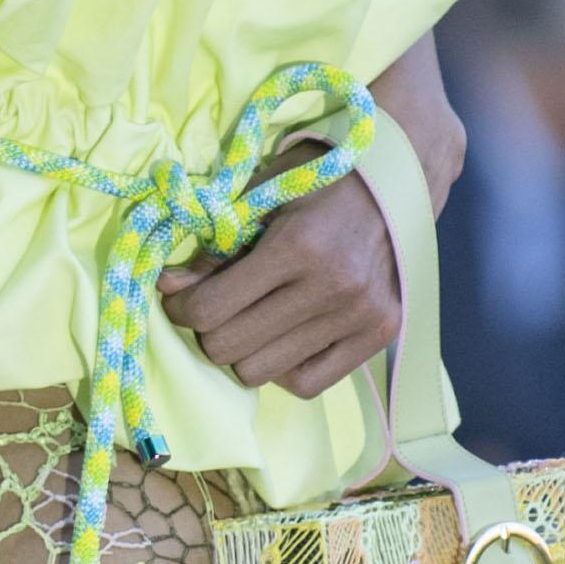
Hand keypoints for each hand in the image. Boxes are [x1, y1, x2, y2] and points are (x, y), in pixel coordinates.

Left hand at [161, 173, 404, 406]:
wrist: (396, 181)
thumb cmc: (319, 179)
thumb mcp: (261, 195)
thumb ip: (215, 244)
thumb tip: (169, 288)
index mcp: (298, 246)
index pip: (211, 309)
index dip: (180, 308)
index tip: (179, 298)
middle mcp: (332, 288)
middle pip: (230, 349)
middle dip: (208, 330)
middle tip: (214, 308)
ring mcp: (359, 317)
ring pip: (263, 373)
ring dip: (243, 351)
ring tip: (250, 321)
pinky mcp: (379, 335)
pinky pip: (308, 384)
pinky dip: (284, 369)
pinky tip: (283, 339)